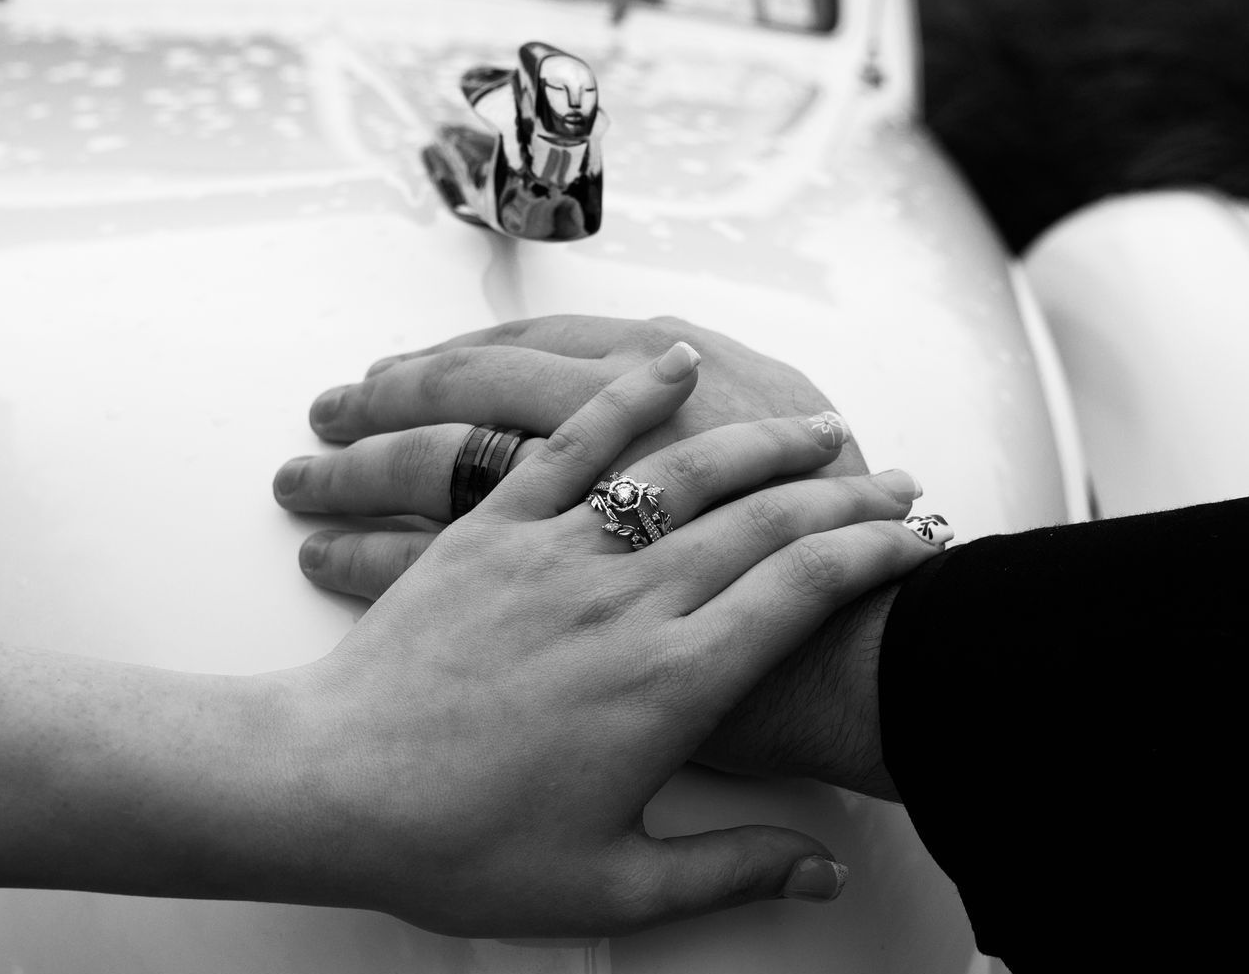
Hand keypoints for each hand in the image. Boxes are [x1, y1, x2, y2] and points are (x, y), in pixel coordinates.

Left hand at [273, 342, 933, 935]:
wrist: (329, 792)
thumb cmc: (459, 847)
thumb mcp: (612, 884)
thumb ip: (731, 870)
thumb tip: (825, 870)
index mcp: (670, 683)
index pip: (806, 589)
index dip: (877, 554)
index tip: (919, 539)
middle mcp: (626, 602)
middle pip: (763, 517)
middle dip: (843, 490)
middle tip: (894, 476)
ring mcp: (556, 554)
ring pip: (680, 468)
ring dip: (760, 438)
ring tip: (814, 422)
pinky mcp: (493, 532)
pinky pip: (566, 441)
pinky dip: (623, 394)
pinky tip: (671, 363)